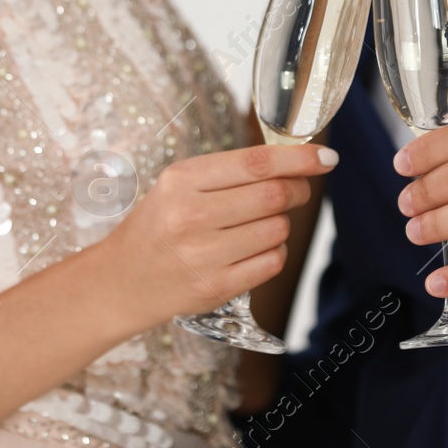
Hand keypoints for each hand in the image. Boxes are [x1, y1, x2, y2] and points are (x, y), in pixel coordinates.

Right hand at [101, 143, 337, 327]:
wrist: (122, 280)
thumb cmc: (159, 225)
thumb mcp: (179, 186)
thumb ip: (231, 172)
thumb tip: (294, 162)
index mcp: (182, 180)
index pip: (256, 163)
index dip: (299, 159)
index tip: (326, 158)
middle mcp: (190, 216)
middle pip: (273, 195)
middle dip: (298, 189)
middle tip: (298, 189)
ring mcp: (203, 255)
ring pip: (277, 229)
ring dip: (282, 223)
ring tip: (260, 223)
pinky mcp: (215, 288)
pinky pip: (272, 262)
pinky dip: (274, 252)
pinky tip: (253, 248)